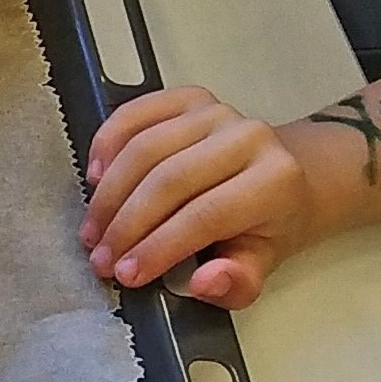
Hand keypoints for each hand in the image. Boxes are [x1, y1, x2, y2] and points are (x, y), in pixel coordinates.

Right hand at [81, 87, 316, 306]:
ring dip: (109, 194)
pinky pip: (134, 115)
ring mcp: (214, 112)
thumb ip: (237, 281)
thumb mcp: (262, 263)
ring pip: (144, 148)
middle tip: (102, 257)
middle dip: (126, 224)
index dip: (158, 247)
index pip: (204, 216)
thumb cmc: (270, 224)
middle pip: (168, 180)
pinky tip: (95, 177)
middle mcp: (246, 136)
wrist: (286, 177)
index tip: (126, 273)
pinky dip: (107, 144)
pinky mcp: (188, 98)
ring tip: (94, 229)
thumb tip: (203, 282)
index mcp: (274, 181)